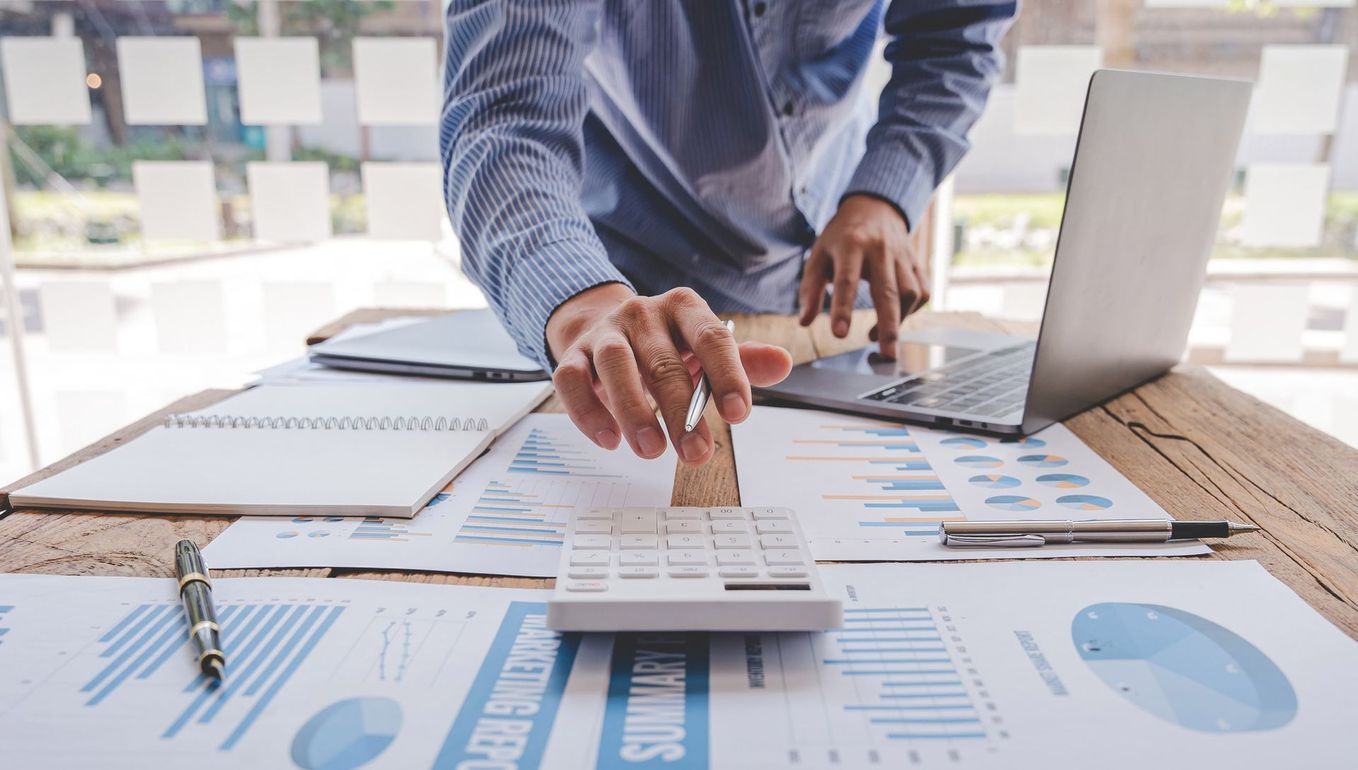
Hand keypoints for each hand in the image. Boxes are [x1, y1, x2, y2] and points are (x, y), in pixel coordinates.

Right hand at [546, 284, 793, 463]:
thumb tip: (784, 363)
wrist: (604, 327)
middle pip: (664, 362)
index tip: (738, 414)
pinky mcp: (572, 355)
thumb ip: (742, 361)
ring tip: (650, 450)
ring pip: (615, 365)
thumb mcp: (703, 349)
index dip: (727, 375)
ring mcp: (604, 333)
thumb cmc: (665, 345)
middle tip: (697, 454)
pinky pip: (571, 380)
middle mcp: (642, 314)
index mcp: (684, 308)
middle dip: (682, 412)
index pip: (711, 337)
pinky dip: (588, 411)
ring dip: (634, 411)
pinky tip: (609, 439)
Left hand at [798, 194, 929, 357]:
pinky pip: (921, 292)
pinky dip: (911, 311)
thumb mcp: (819, 255)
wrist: (874, 208)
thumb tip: (805, 322)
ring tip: (880, 338)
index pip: (847, 280)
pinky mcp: (917, 263)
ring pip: (910, 293)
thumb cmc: (841, 237)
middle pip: (888, 292)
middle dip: (888, 326)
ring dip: (898, 321)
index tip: (840, 335)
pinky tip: (896, 318)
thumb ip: (810, 288)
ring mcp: (902, 255)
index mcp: (850, 245)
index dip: (843, 309)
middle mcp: (880, 249)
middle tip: (887, 355)